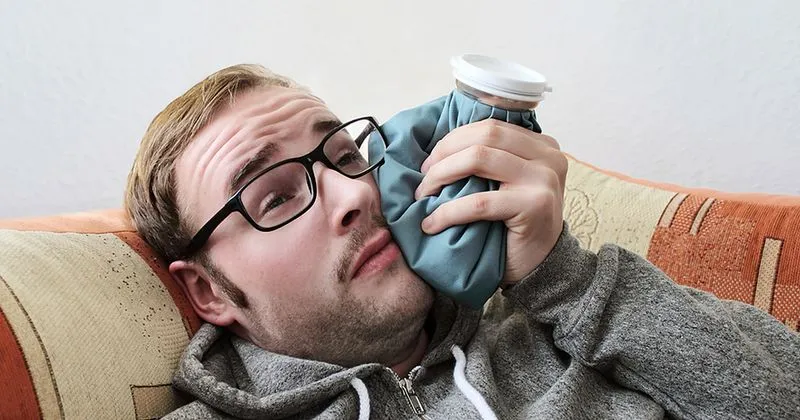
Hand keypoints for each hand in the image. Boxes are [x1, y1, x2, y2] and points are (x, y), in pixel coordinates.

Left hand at [414, 119, 566, 285]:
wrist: (541, 267)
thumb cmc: (515, 226)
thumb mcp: (508, 183)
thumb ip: (491, 160)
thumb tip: (439, 146)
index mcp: (542, 145)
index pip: (490, 128)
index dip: (453, 140)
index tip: (430, 162)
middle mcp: (548, 157)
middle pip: (484, 136)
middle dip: (445, 153)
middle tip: (423, 177)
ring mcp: (544, 179)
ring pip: (478, 159)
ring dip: (441, 175)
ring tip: (423, 195)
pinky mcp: (534, 206)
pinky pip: (479, 202)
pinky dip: (448, 211)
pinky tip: (431, 223)